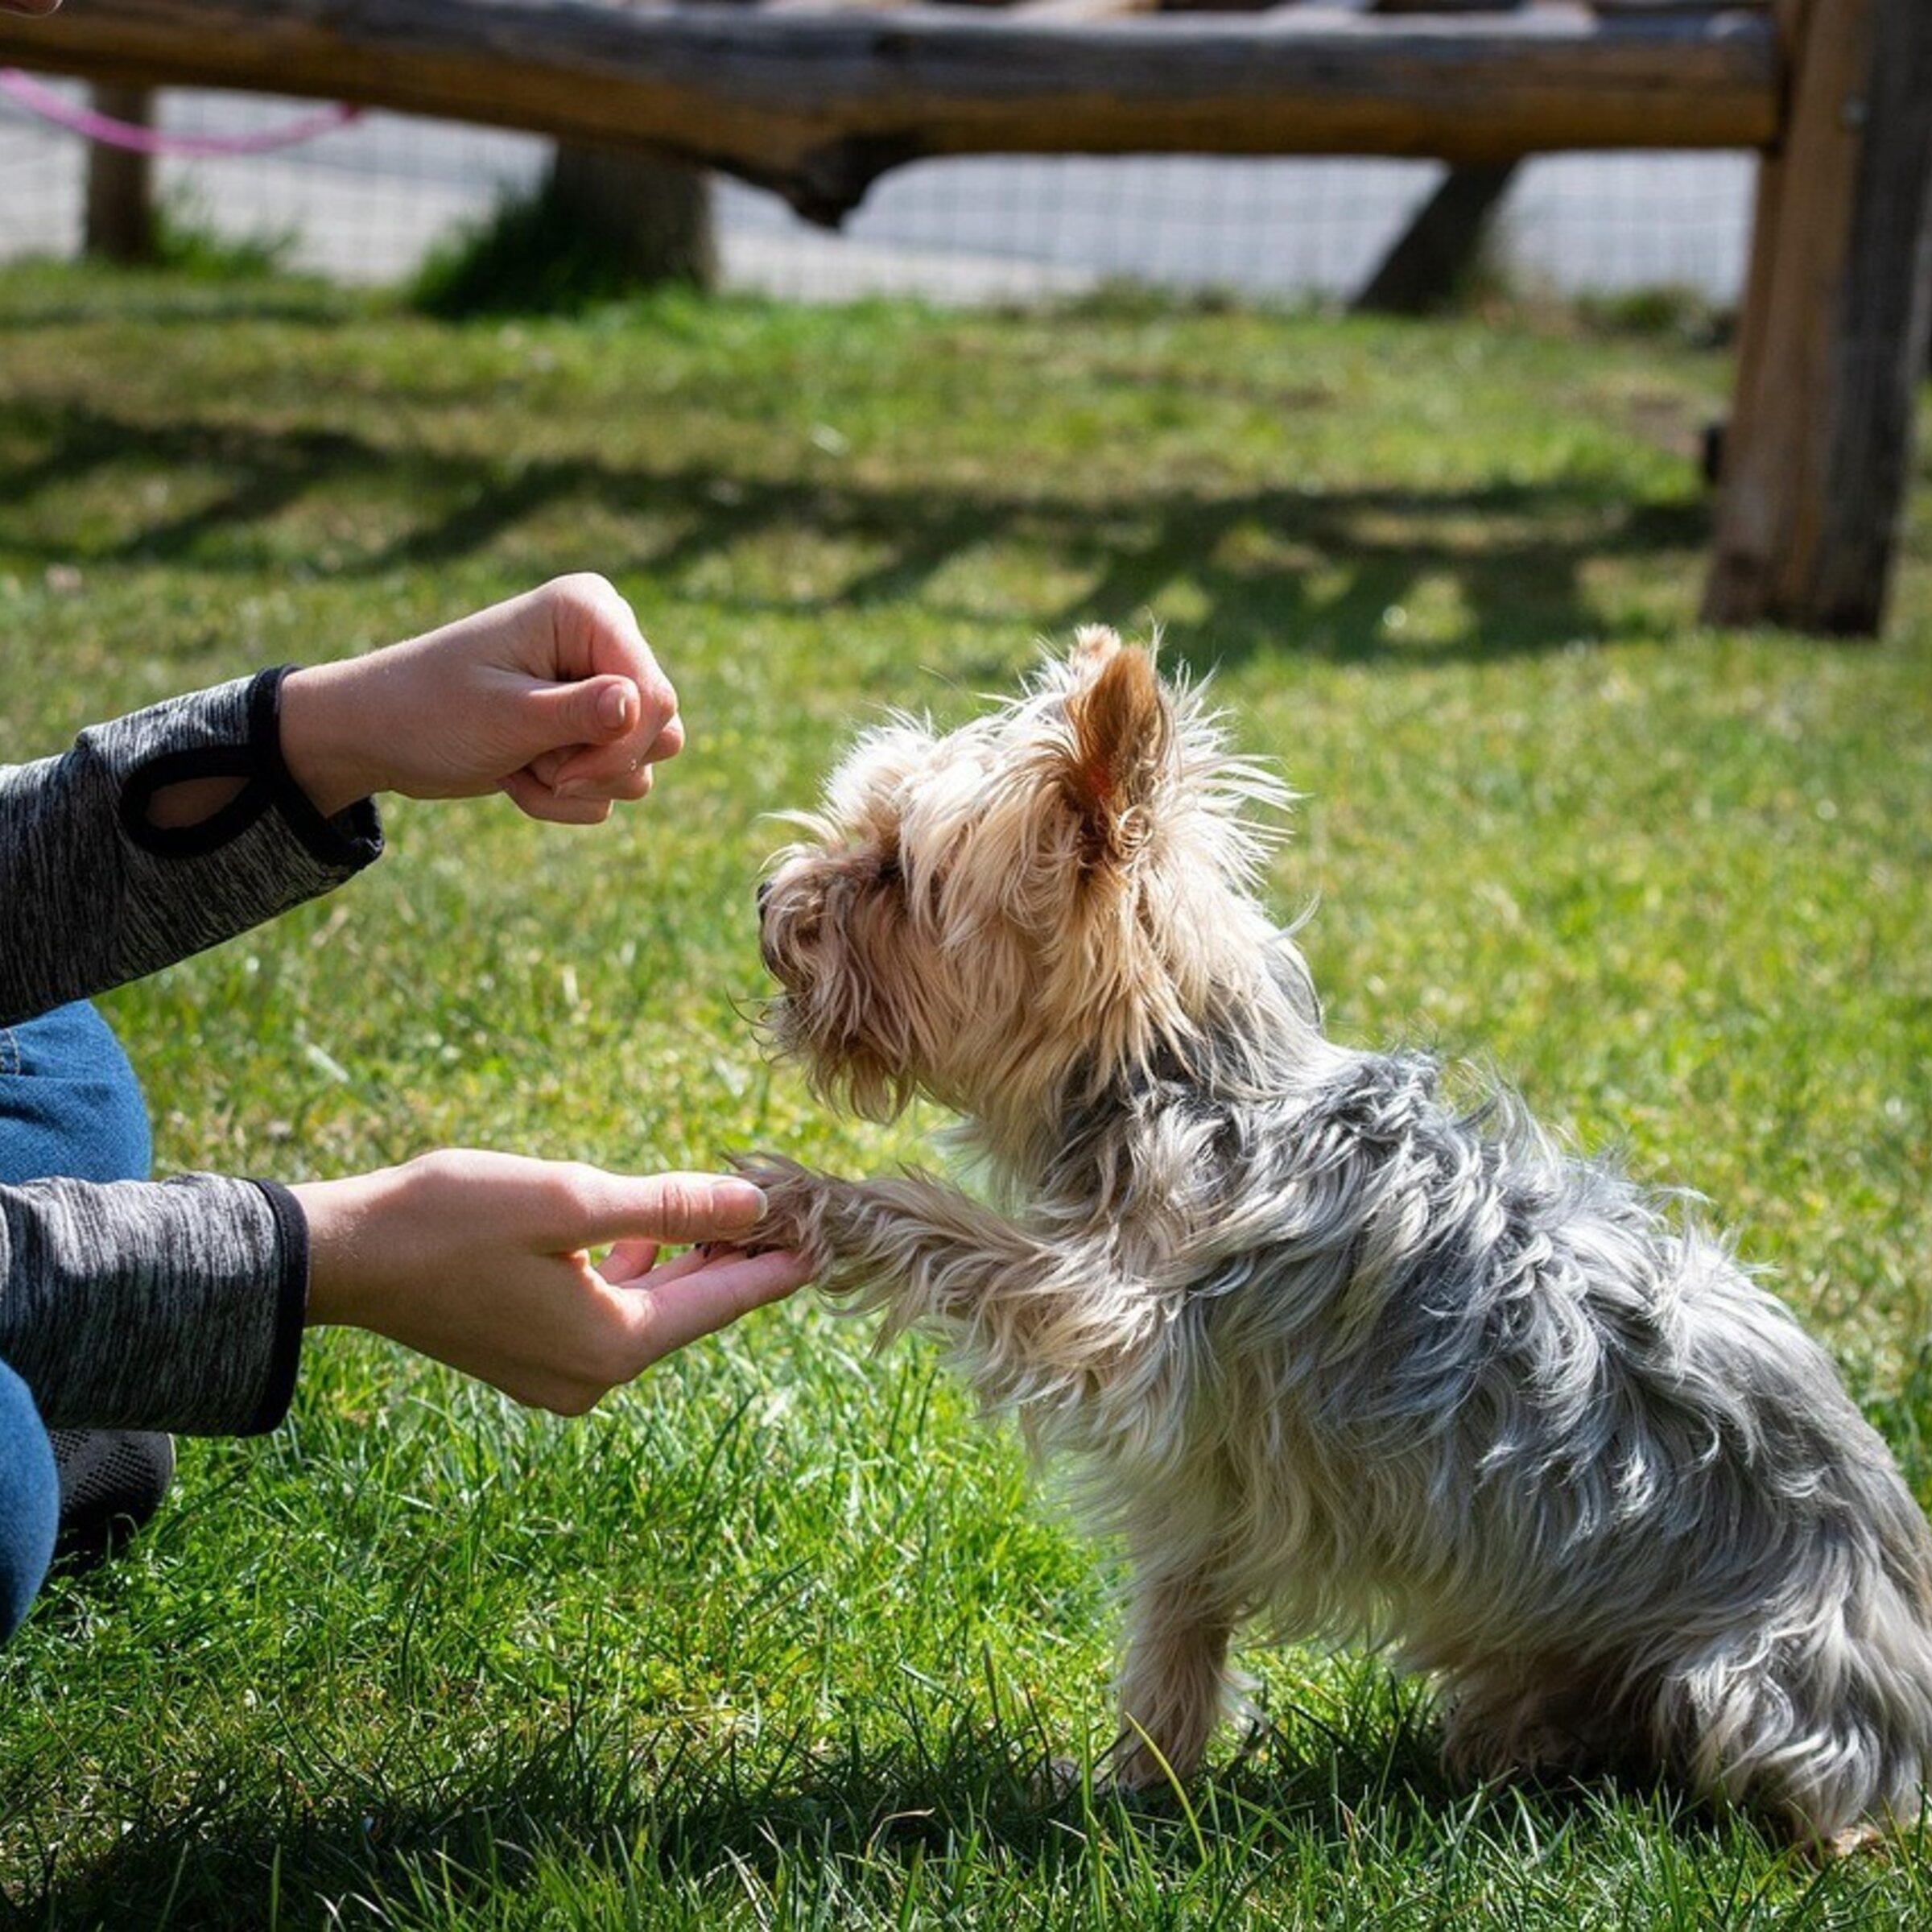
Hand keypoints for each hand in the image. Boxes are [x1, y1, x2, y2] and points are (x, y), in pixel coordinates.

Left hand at [278, 574, 684, 822]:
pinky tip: (519, 773)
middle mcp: (606, 640)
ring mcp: (601, 684)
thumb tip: (641, 704)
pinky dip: (566, 796)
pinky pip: (616, 783)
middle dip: (598, 767)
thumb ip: (578, 713)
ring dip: (577, 786)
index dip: (619, 746)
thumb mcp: (503, 716)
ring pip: (642, 763)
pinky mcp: (591, 726)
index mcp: (589, 610)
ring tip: (519, 766)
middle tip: (537, 766)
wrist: (379, 736)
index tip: (562, 771)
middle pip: (661, 729)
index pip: (655, 695)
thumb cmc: (429, 712)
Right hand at [293, 1151, 811, 1413]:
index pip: (724, 1302)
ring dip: (688, 1262)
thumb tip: (753, 1208)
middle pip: (692, 1310)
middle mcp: (594, 1377)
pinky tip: (647, 1234)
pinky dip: (637, 1274)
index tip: (833, 1234)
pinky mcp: (529, 1358)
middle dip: (737, 1258)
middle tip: (790, 1208)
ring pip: (652, 1312)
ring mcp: (559, 1376)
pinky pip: (610, 1316)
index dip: (780, 1263)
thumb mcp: (573, 1200)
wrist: (342, 1259)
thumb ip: (670, 1207)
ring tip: (733, 1210)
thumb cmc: (452, 1219)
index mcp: (613, 1346)